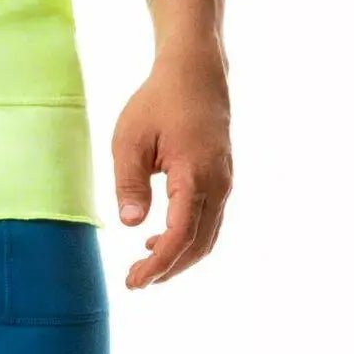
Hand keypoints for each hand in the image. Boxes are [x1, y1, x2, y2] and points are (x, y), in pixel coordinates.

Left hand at [111, 37, 231, 289]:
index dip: (158, 263)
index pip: (179, 236)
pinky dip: (188, 238)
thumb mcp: (131, 138)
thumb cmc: (159, 102)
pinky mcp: (221, 178)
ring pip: (207, 236)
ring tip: (145, 265)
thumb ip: (129, 182)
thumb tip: (130, 224)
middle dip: (168, 269)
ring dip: (179, 256)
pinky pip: (209, 220)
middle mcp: (217, 186)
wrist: (195, 73)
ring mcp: (224, 183)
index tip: (134, 281)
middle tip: (136, 280)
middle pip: (198, 245)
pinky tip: (159, 236)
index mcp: (195, 176)